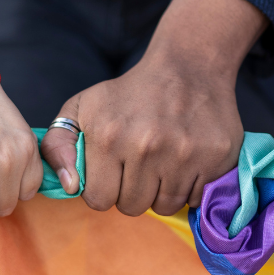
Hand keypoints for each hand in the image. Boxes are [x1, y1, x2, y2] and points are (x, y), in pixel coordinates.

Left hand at [39, 0, 267, 215]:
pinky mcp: (215, 158)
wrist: (189, 67)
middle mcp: (146, 147)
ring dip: (161, 191)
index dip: (104, 188)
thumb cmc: (129, 94)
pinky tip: (185, 161)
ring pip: (165, 207)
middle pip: (132, 207)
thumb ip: (57, 145)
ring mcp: (184, 154)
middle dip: (132, 191)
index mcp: (109, 136)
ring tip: (163, 162)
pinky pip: (195, 199)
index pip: (99, 200)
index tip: (113, 171)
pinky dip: (189, 187)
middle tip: (140, 164)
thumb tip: (70, 186)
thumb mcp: (82, 107)